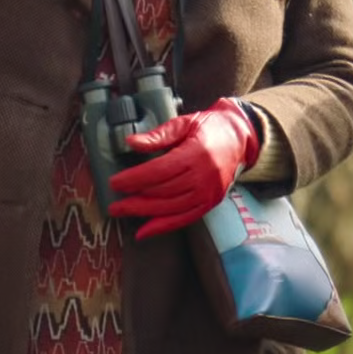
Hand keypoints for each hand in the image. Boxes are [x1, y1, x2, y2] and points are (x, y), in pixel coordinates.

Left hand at [109, 98, 260, 239]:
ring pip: (172, 208)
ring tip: (123, 212)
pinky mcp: (211, 202)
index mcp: (196, 153)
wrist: (240, 136)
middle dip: (135, 199)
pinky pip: (185, 219)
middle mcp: (205, 176)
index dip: (135, 178)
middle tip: (113, 203)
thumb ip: (157, 135)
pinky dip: (163, 226)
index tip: (115, 182)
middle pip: (163, 192)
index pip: (160, 170)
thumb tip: (131, 143)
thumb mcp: (183, 123)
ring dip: (144, 213)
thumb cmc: (209, 127)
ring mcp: (210, 192)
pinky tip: (144, 230)